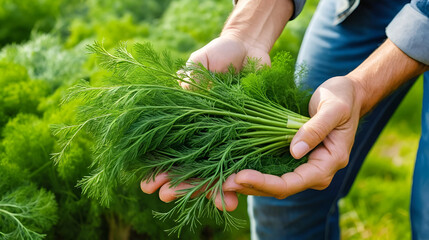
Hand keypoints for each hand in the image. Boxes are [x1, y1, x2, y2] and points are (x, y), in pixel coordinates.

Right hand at [141, 35, 269, 210]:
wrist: (250, 49)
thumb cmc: (220, 54)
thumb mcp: (199, 64)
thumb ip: (190, 82)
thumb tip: (184, 99)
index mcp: (189, 119)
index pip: (171, 148)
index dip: (159, 166)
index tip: (148, 183)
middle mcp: (206, 132)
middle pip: (191, 164)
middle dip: (179, 183)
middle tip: (166, 197)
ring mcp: (228, 136)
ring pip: (217, 169)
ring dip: (211, 189)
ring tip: (212, 203)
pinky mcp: (250, 136)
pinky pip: (243, 161)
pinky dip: (239, 177)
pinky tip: (236, 195)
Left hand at [222, 76, 363, 198]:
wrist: (346, 95)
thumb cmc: (342, 98)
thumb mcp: (333, 109)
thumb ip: (315, 129)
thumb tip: (294, 151)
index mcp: (328, 164)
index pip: (293, 182)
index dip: (266, 183)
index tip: (241, 176)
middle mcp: (315, 172)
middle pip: (280, 189)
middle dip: (252, 186)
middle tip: (224, 182)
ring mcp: (303, 167)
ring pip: (274, 184)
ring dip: (249, 183)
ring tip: (223, 179)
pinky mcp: (293, 159)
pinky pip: (272, 171)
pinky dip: (254, 171)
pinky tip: (234, 168)